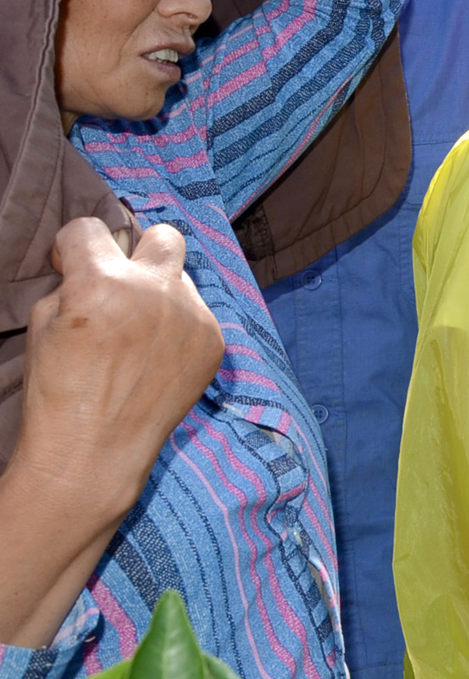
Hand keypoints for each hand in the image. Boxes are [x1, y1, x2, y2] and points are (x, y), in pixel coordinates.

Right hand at [0, 218, 222, 647]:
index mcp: (103, 281)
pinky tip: (157, 358)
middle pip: (162, 235)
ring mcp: (191, 314)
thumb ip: (75, 284)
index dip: (75, 246)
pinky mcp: (214, 340)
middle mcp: (155, 290)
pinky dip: (178, 327)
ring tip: (139, 332)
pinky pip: (197, 314)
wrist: (95, 451)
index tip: (72, 264)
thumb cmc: (58, 389)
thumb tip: (94, 266)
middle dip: (139, 251)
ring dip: (160, 292)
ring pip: (182, 277)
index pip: (90, 228)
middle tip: (123, 282)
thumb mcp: (44, 325)